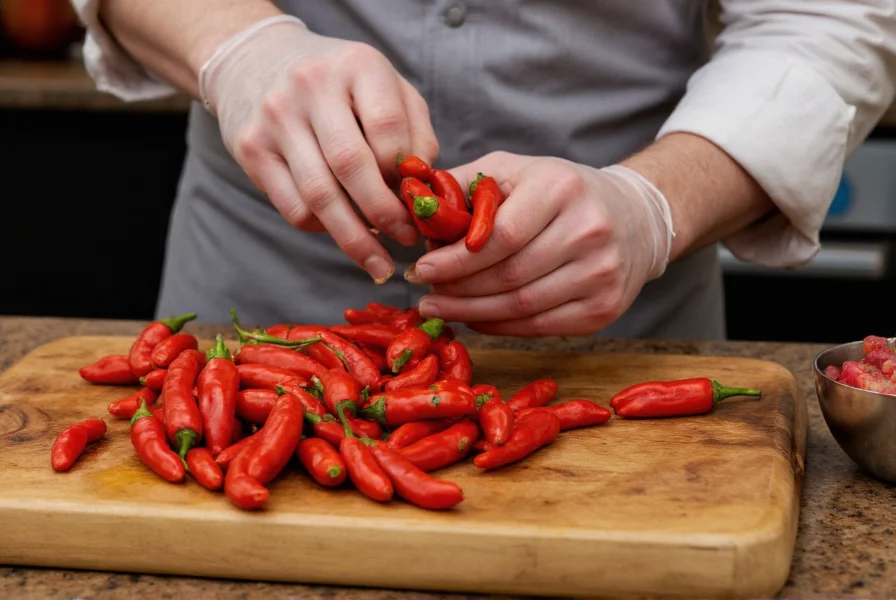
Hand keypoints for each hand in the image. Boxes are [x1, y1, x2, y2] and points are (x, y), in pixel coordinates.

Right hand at [199, 16, 438, 281]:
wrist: (260, 61)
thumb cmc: (343, 84)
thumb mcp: (388, 87)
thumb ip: (415, 131)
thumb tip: (422, 187)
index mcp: (357, 65)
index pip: (388, 127)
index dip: (406, 172)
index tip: (420, 201)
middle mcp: (311, 86)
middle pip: (351, 165)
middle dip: (384, 213)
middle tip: (407, 240)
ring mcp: (276, 118)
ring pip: (319, 196)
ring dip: (354, 238)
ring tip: (378, 261)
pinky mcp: (252, 149)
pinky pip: (294, 207)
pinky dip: (323, 229)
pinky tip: (342, 230)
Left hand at [408, 152, 673, 335]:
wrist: (634, 218)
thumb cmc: (560, 192)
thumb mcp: (515, 170)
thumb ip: (465, 186)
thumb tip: (415, 209)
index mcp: (561, 188)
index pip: (500, 235)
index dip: (456, 259)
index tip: (422, 269)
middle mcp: (588, 231)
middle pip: (508, 276)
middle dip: (457, 290)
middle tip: (424, 294)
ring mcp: (601, 274)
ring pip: (522, 308)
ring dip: (472, 313)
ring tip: (441, 308)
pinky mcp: (604, 309)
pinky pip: (539, 327)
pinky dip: (500, 326)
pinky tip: (475, 318)